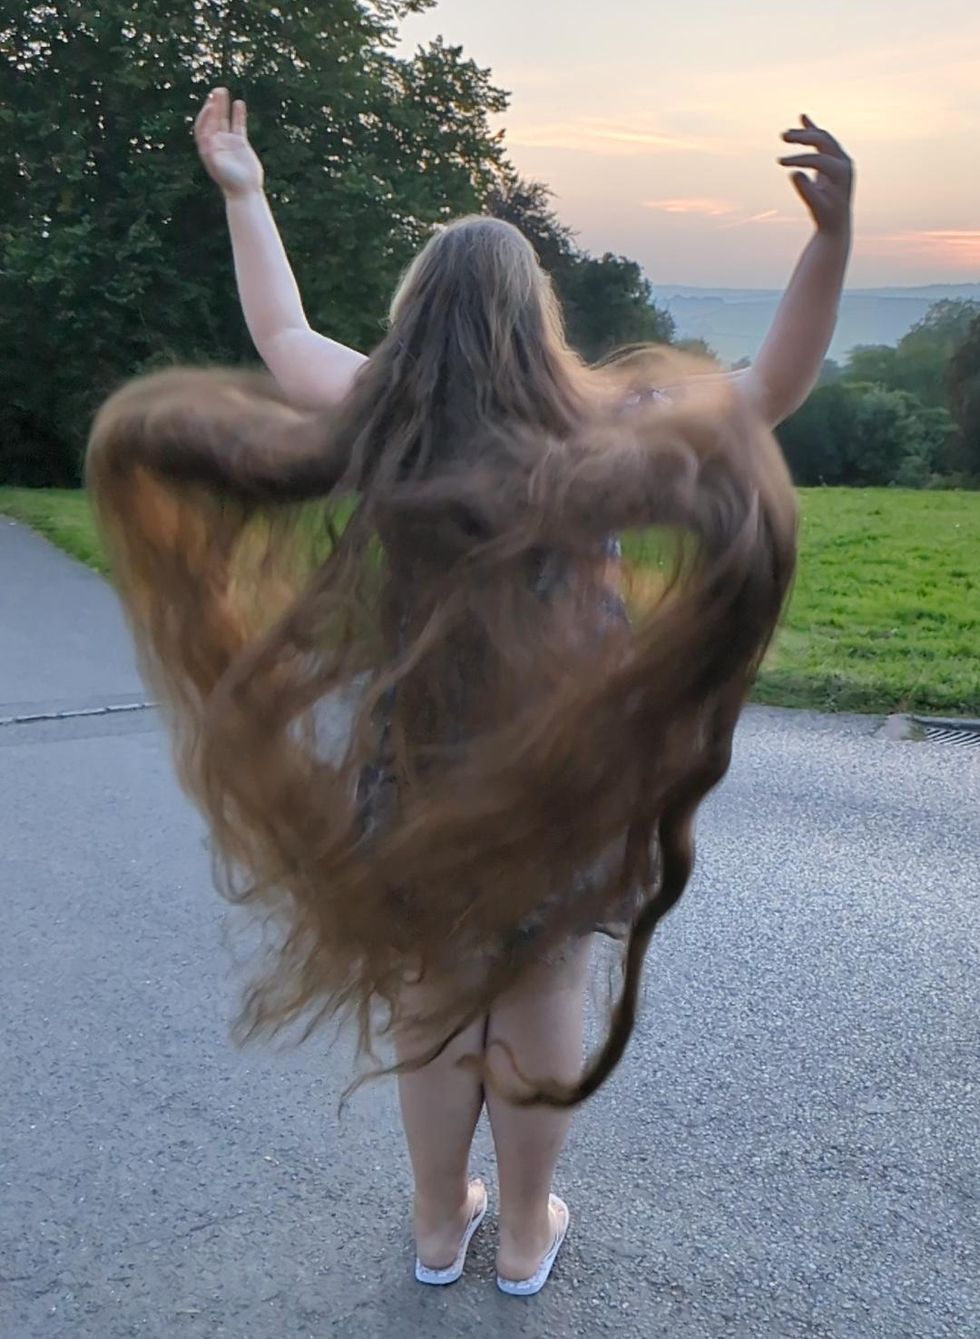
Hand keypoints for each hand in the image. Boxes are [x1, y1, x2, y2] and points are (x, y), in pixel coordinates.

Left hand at [194, 87, 263, 198]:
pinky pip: (238, 125)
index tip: (210, 106)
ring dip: (222, 105)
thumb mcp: (217, 165)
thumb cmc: (229, 181)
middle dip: (213, 105)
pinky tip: (239, 103)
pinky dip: (238, 114)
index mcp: (207, 147)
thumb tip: (207, 137)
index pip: (202, 126)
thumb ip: (211, 150)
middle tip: (216, 91)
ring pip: (223, 119)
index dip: (205, 115)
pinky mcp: (240, 143)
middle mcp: (215, 142)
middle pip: (212, 119)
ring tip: (223, 90)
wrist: (245, 191)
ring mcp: (228, 142)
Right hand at [779, 115, 852, 237]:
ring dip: (804, 133)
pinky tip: (803, 118)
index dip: (799, 159)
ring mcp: (840, 158)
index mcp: (842, 172)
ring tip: (785, 135)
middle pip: (823, 141)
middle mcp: (844, 161)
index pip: (819, 159)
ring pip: (822, 138)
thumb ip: (807, 191)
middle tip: (783, 137)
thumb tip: (794, 173)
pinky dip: (812, 130)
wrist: (836, 221)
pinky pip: (822, 140)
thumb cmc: (825, 216)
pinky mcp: (834, 159)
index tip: (780, 162)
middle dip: (803, 138)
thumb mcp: (815, 207)